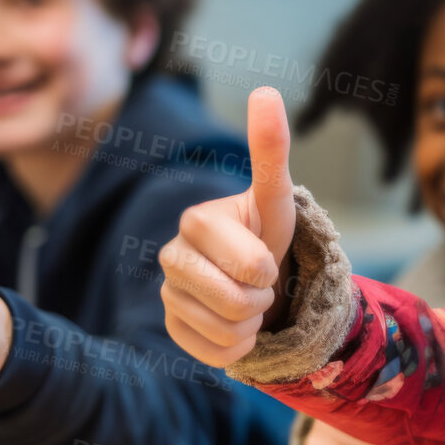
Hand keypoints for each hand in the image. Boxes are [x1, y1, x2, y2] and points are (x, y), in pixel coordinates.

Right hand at [160, 87, 296, 366]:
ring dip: (254, 322)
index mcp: (195, 221)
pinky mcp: (172, 329)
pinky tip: (235, 324)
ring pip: (229, 330)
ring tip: (250, 299)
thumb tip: (265, 89)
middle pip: (238, 302)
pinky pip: (218, 354)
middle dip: (264, 297)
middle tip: (261, 280)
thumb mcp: (277, 196)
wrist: (260, 275)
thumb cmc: (268, 232)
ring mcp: (167, 294)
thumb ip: (271, 148)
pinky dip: (239, 347)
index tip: (266, 255)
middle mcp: (170, 255)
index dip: (268, 268)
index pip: (250, 265)